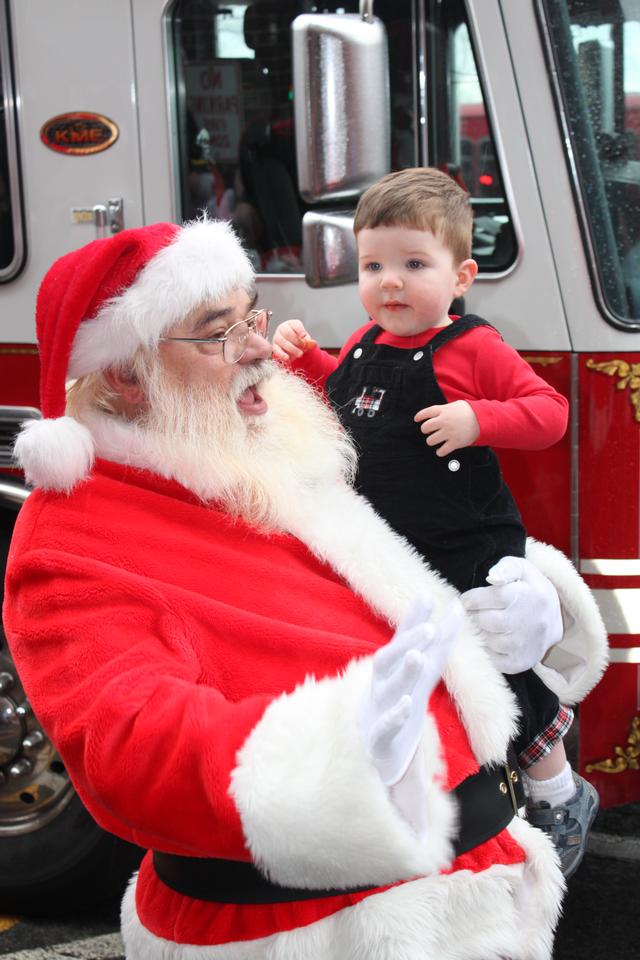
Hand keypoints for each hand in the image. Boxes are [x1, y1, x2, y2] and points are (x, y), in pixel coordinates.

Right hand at [272, 319, 315, 361]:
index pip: (294, 324)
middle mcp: (282, 329)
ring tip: (300, 354)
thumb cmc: (298, 340)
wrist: (292, 346)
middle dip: (296, 340)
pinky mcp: (274, 346)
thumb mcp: (305, 339)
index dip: (299, 330)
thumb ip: (309, 342)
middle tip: (303, 346)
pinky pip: (276, 350)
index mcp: (291, 324)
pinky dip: (282, 354)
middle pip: (287, 332)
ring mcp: (277, 337)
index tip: (304, 335)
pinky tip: (287, 358)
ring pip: (282, 341)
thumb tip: (313, 344)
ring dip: (292, 349)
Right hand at [359, 595, 461, 784]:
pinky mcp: (378, 740)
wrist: (375, 750)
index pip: (402, 641)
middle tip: (429, 628)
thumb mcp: (421, 674)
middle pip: (388, 659)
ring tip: (417, 657)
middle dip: (406, 643)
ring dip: (402, 673)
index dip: (413, 620)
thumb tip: (458, 608)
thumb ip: (438, 644)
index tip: (427, 597)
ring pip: (388, 689)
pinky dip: (394, 716)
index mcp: (392, 670)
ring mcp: (378, 710)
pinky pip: (384, 727)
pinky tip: (407, 705)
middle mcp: (381, 685)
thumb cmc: (399, 704)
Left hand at [414, 400, 478, 456]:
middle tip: (429, 431)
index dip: (419, 416)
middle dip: (426, 430)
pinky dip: (440, 452)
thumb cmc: (468, 412)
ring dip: (431, 441)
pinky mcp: (455, 443)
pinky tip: (441, 450)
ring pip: (430, 441)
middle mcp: (444, 421)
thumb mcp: (454, 406)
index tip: (416, 419)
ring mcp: (449, 433)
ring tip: (436, 439)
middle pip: (425, 428)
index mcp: (443, 411)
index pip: (426, 413)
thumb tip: (432, 415)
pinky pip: (441, 451)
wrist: (483, 419)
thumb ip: (443, 410)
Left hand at [461, 556, 562, 673]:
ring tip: (484, 625)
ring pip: (484, 639)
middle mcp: (527, 622)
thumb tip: (491, 577)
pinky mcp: (519, 663)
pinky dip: (485, 649)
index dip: (471, 599)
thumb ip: (506, 567)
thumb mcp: (523, 569)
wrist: (555, 621)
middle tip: (475, 613)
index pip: (485, 598)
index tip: (468, 600)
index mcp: (527, 595)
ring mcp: (524, 645)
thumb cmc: (531, 590)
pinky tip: (491, 639)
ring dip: (479, 632)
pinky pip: (489, 658)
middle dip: (474, 615)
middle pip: (483, 620)